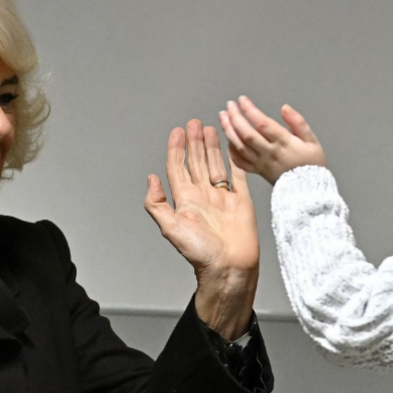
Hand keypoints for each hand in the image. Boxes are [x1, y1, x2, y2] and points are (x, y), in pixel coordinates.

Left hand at [145, 119, 259, 340]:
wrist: (230, 268)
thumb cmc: (201, 254)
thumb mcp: (171, 228)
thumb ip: (157, 204)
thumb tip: (150, 179)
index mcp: (186, 201)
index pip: (178, 168)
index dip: (176, 149)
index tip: (177, 131)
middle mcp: (203, 197)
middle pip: (197, 163)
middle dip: (194, 143)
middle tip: (194, 124)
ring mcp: (223, 198)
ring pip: (216, 166)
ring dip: (212, 147)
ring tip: (210, 129)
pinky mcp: (241, 202)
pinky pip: (238, 176)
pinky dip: (235, 161)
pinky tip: (233, 148)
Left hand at [219, 95, 325, 184]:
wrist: (309, 190)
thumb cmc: (312, 164)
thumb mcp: (312, 140)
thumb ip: (298, 122)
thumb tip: (284, 108)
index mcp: (283, 143)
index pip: (262, 123)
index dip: (250, 110)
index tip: (242, 100)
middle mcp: (269, 153)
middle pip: (246, 134)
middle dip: (235, 117)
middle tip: (229, 105)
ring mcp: (262, 163)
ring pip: (240, 147)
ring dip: (229, 131)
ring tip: (223, 117)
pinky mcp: (258, 171)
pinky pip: (240, 162)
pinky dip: (231, 151)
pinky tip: (228, 140)